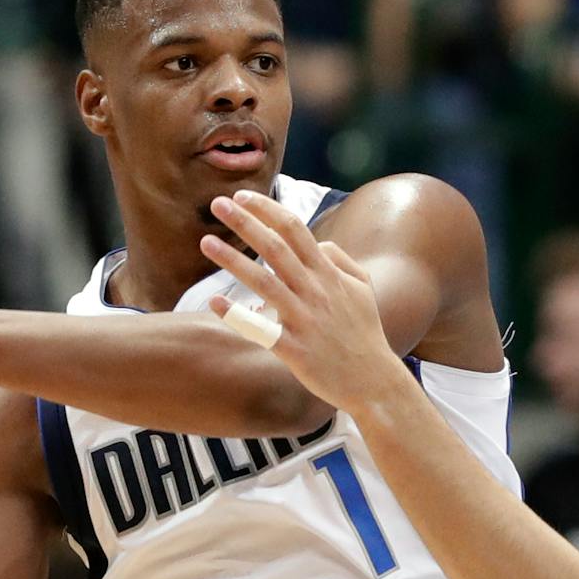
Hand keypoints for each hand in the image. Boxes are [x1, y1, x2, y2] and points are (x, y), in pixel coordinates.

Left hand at [199, 190, 410, 414]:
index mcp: (328, 274)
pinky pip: (261, 329)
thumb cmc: (365, 334)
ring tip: (205, 243)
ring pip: (264, 282)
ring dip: (233, 260)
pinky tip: (214, 303)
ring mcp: (304, 320)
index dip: (267, 210)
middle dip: (245, 223)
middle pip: (275, 247)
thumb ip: (341, 259)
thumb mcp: (363, 289)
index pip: (295, 229)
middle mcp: (315, 291)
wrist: (373, 381)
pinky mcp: (294, 349)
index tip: (242, 197)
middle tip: (216, 204)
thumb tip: (318, 242)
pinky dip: (237, 316)